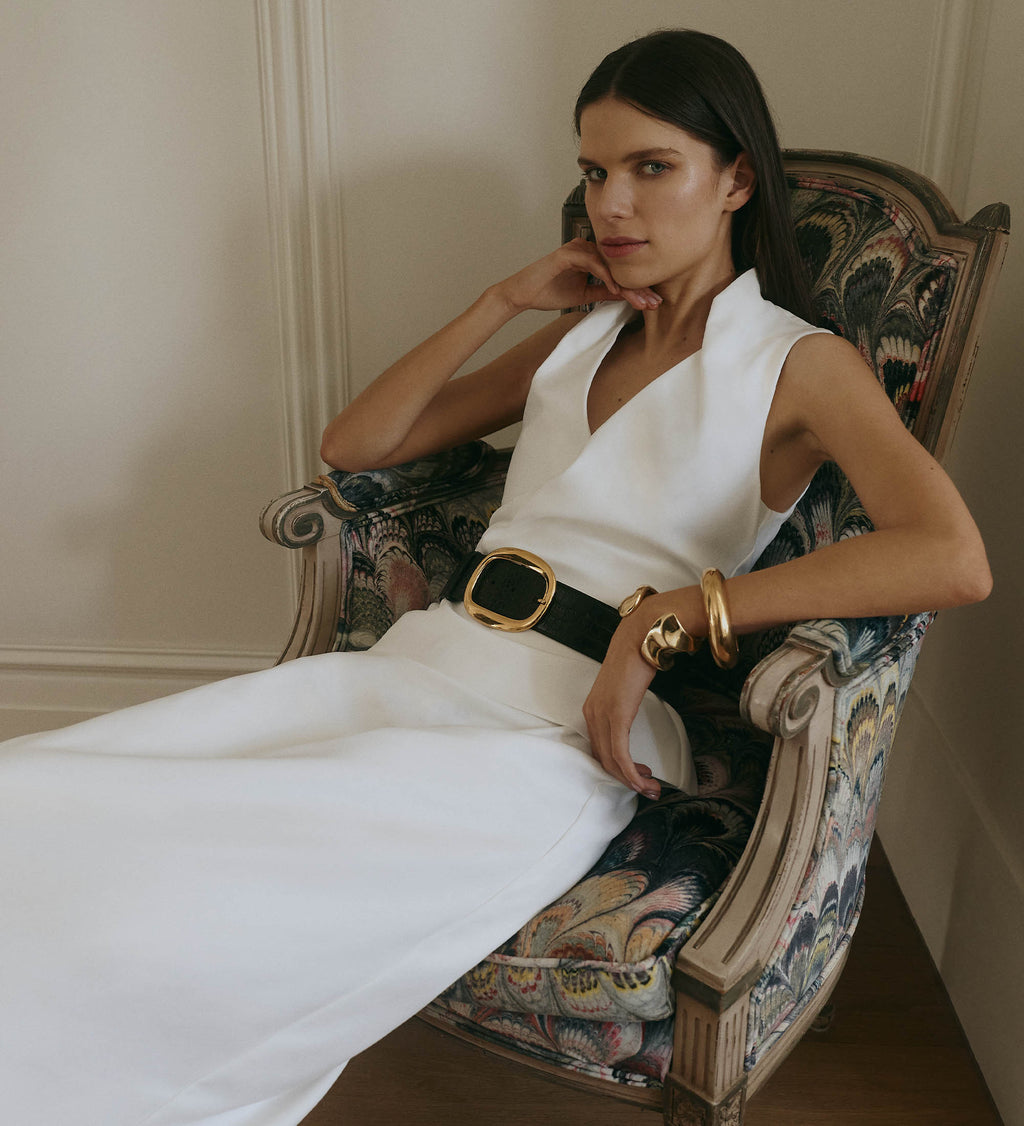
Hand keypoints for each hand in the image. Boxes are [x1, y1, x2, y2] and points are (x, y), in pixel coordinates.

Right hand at [492, 239, 661, 314]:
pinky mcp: (568, 253)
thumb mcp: (583, 295)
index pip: (620, 272)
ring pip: (610, 265)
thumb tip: (626, 294)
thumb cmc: (547, 292)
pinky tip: (616, 289)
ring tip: (640, 300)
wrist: (522, 294)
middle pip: (620, 267)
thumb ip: (604, 291)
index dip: (637, 288)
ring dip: (627, 284)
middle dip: (638, 287)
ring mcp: (578, 249)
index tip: (651, 303)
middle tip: (654, 302)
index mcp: (591, 257)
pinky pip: (593, 264)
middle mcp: (587, 249)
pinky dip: (606, 276)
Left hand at [582, 587, 704, 799]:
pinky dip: (631, 771)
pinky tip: (643, 779)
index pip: (600, 749)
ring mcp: (602, 715)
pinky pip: (620, 754)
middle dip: (626, 779)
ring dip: (632, 779)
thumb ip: (623, 707)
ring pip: (611, 761)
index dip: (617, 768)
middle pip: (604, 759)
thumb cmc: (636, 659)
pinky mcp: (616, 716)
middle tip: (647, 788)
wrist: (641, 637)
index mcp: (593, 709)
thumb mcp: (625, 689)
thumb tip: (631, 722)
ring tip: (650, 787)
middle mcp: (593, 714)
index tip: (637, 776)